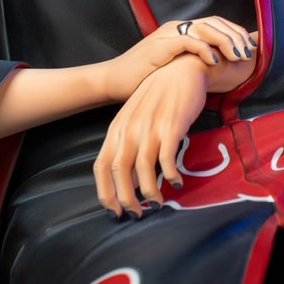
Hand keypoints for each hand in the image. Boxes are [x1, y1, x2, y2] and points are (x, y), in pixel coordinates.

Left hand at [94, 54, 209, 217]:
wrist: (181, 68)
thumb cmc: (159, 96)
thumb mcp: (137, 120)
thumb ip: (131, 148)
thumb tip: (130, 182)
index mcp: (117, 128)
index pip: (102, 165)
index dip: (105, 192)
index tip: (113, 211)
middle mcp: (130, 129)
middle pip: (120, 171)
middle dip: (125, 199)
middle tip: (135, 215)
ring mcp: (150, 127)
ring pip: (143, 168)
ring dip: (149, 192)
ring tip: (157, 204)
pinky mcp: (172, 126)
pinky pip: (168, 157)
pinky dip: (171, 174)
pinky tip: (177, 183)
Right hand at [101, 16, 255, 103]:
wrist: (114, 80)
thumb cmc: (144, 77)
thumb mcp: (174, 65)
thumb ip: (193, 61)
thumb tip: (218, 68)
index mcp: (181, 29)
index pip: (216, 23)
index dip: (235, 33)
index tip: (250, 47)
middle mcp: (177, 27)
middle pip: (215, 22)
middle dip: (236, 36)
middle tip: (250, 53)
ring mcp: (168, 34)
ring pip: (206, 28)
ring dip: (226, 41)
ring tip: (239, 56)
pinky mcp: (160, 46)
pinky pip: (188, 40)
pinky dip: (205, 49)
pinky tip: (215, 61)